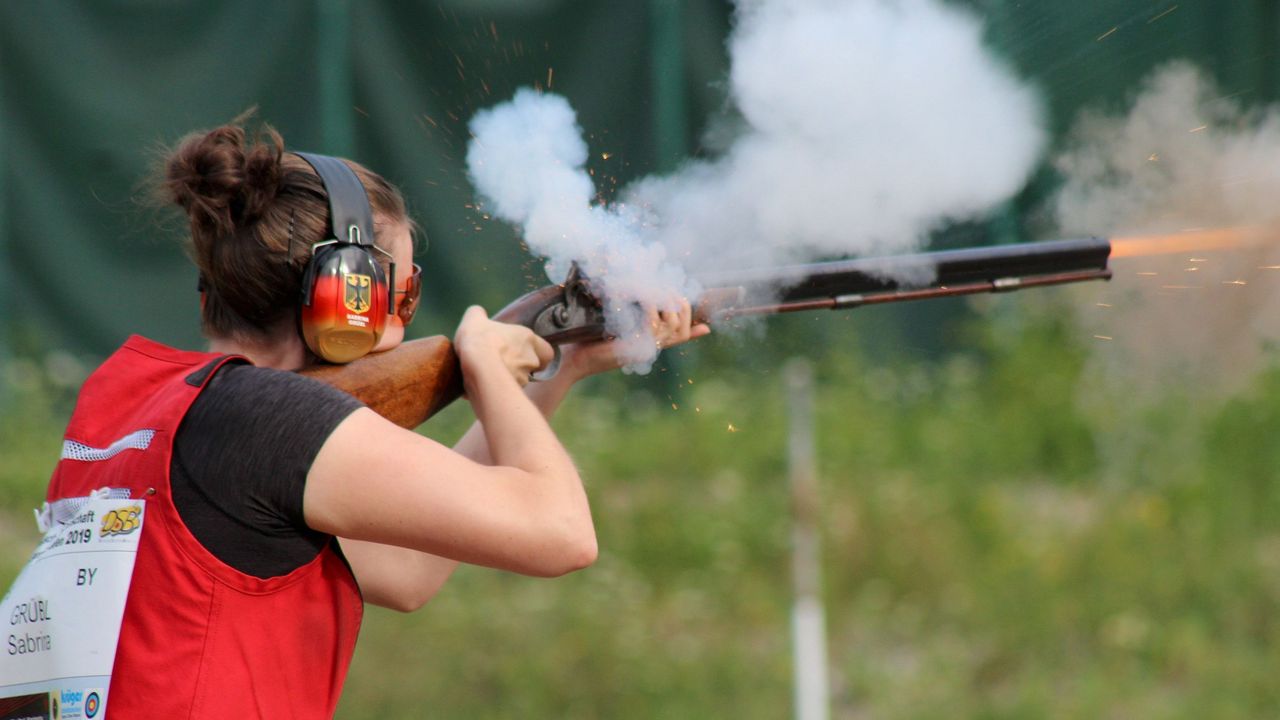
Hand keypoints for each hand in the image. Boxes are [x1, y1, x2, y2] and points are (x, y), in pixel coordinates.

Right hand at [454, 306, 554, 387]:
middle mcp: (531, 360)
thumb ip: (478, 314)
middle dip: (521, 367)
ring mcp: (523, 378)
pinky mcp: (512, 392)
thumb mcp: (474, 318)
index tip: (524, 352)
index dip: (538, 353)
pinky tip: (483, 385)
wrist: (476, 364)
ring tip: (489, 375)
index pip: (547, 351)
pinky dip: (497, 390)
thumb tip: (477, 313)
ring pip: (520, 381)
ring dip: (509, 378)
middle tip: (504, 363)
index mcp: (528, 339)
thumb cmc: (480, 338)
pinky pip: (506, 392)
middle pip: (534, 367)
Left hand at [558, 298, 710, 381]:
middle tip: (660, 287)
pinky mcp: (635, 346)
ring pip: (672, 322)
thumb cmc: (587, 339)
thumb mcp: (611, 322)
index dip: (691, 317)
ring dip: (662, 299)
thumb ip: (627, 311)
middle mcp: (651, 347)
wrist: (571, 359)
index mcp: (650, 343)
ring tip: (645, 289)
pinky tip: (633, 296)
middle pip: (682, 326)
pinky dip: (647, 305)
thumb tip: (633, 295)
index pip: (683, 334)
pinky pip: (652, 322)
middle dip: (677, 301)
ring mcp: (645, 348)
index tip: (685, 302)